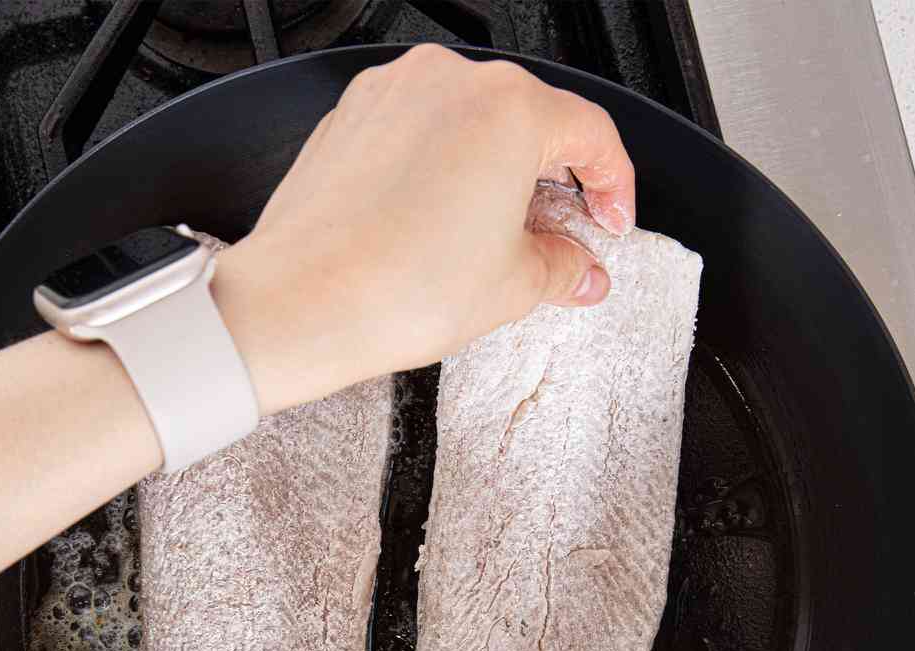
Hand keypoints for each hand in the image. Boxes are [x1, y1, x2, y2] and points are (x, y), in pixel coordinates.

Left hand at [212, 45, 634, 414]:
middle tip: (558, 239)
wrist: (300, 303)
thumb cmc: (393, 288)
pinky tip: (435, 227)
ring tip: (489, 241)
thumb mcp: (509, 287)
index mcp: (508, 108)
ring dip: (491, 174)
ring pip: (468, 124)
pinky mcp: (353, 116)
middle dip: (551, 182)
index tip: (610, 220)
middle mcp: (450, 82)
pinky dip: (438, 171)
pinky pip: (417, 134)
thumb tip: (579, 269)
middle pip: (528, 121)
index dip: (614, 185)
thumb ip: (562, 268)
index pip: (591, 133)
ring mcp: (395, 93)